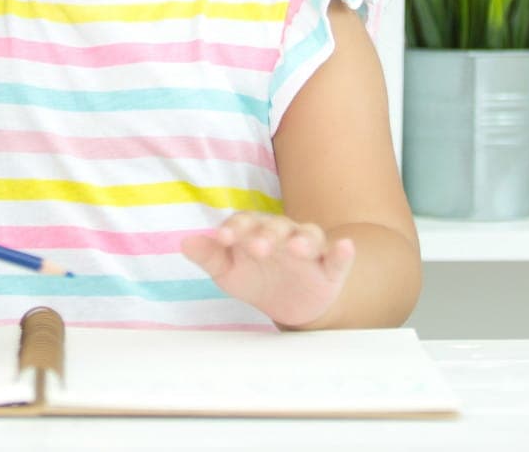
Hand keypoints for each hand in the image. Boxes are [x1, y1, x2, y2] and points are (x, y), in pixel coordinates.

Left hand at [180, 212, 355, 327]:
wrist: (290, 306)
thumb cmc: (256, 279)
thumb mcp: (229, 272)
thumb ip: (209, 257)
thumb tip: (184, 242)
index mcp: (257, 230)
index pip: (246, 222)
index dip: (234, 229)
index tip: (222, 239)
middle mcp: (284, 233)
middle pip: (277, 226)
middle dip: (267, 235)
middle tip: (257, 248)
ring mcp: (309, 249)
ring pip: (309, 235)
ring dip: (303, 240)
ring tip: (297, 248)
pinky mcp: (330, 268)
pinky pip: (338, 257)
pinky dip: (342, 251)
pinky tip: (345, 247)